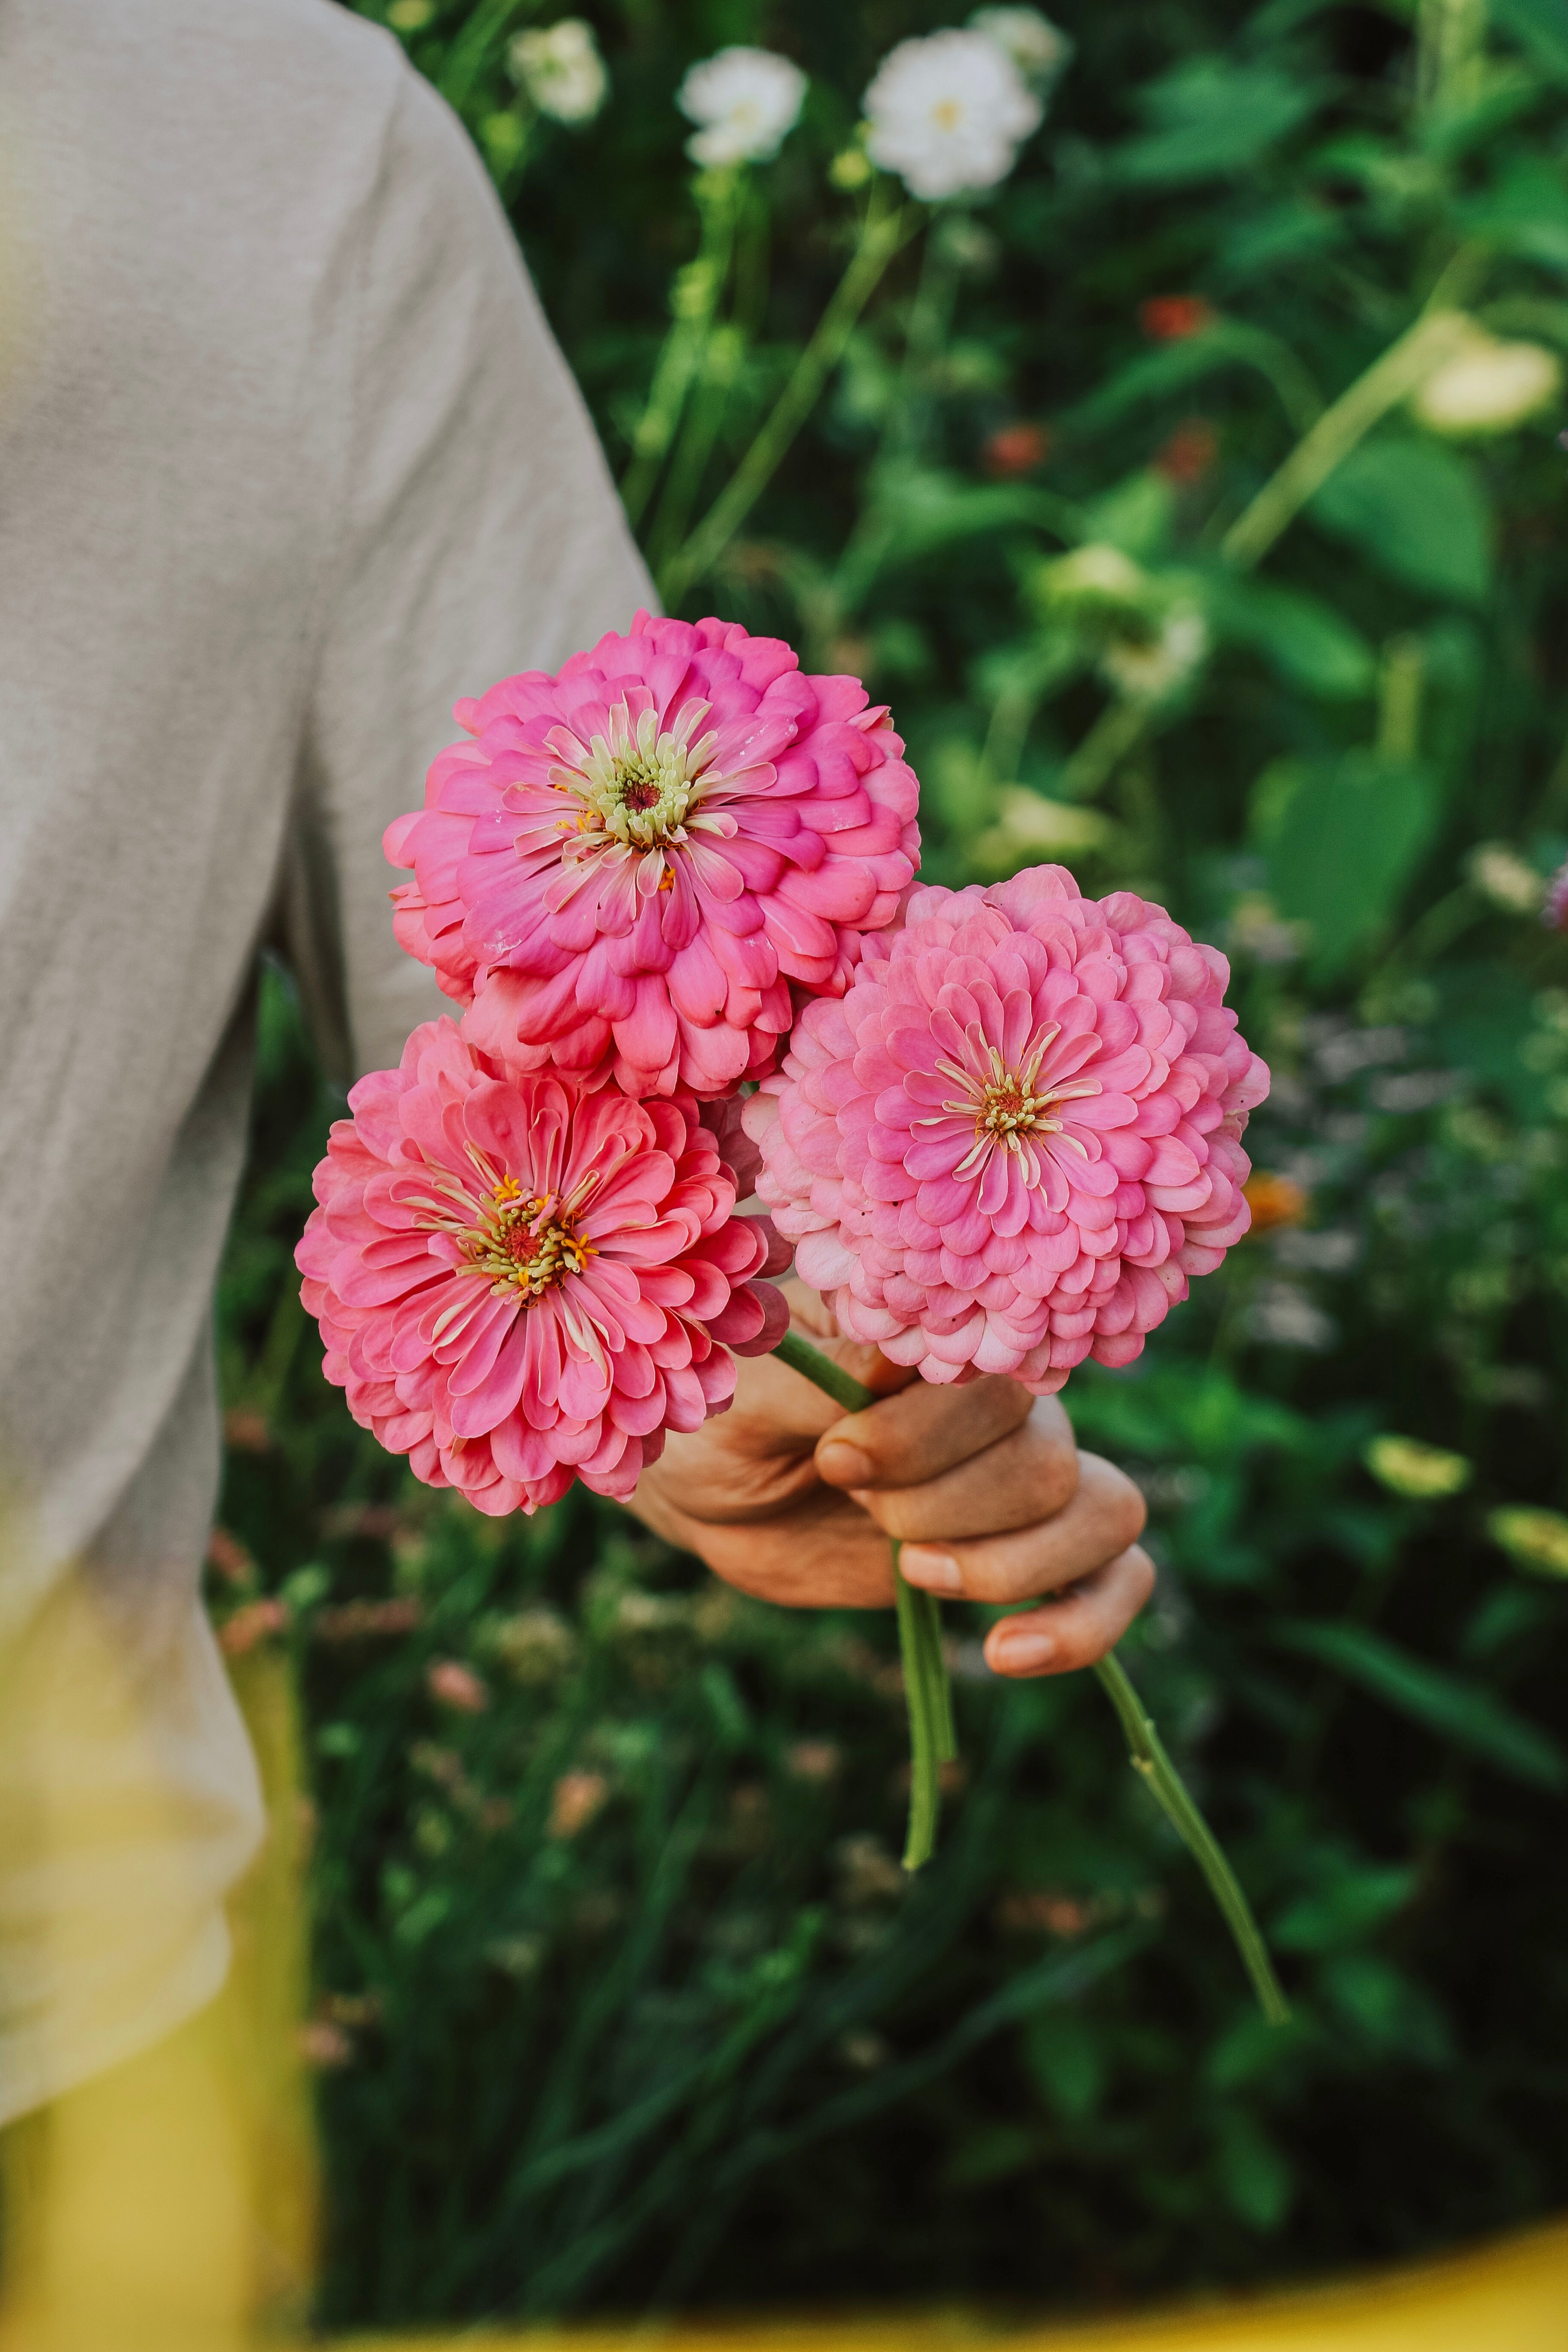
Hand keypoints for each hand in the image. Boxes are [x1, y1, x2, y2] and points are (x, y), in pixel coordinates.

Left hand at [628, 1281, 1152, 1677]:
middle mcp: (999, 1401)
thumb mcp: (746, 1393)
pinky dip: (1085, 1624)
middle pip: (1047, 1460)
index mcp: (940, 1340)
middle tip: (854, 1502)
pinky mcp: (1024, 1554)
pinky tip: (1006, 1654)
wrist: (709, 1485)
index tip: (834, 1455)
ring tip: (912, 1571)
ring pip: (1102, 1513)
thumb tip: (903, 1372)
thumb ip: (827, 1377)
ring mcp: (1021, 1478)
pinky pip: (1121, 1579)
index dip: (923, 1437)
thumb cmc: (721, 1416)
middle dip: (942, 1507)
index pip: (996, 1385)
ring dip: (1006, 1565)